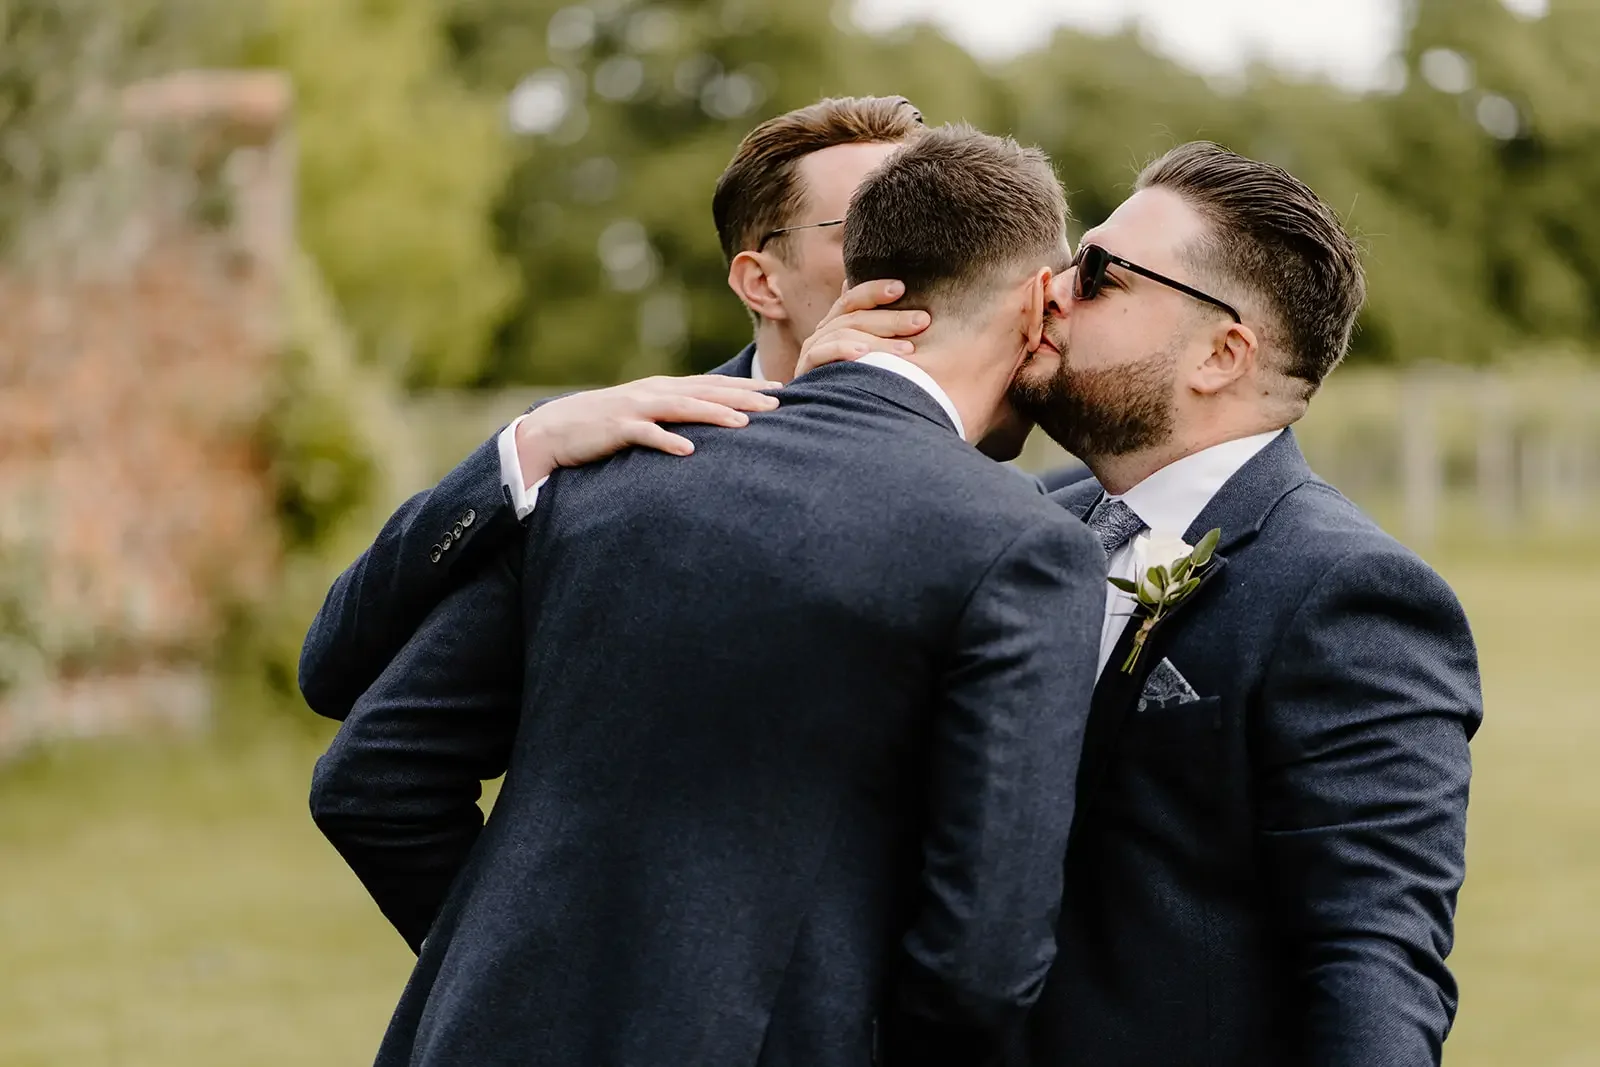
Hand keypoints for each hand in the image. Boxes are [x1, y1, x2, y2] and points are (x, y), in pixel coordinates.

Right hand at [514, 374, 780, 485]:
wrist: (554, 430)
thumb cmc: (604, 426)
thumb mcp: (644, 416)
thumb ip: (674, 416)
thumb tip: (709, 424)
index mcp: (663, 389)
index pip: (713, 385)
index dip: (746, 387)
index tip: (780, 391)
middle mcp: (654, 392)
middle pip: (705, 392)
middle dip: (742, 397)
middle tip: (777, 404)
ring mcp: (635, 409)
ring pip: (682, 408)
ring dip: (713, 414)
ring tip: (744, 424)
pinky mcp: (617, 429)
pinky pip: (646, 435)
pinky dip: (667, 441)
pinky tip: (689, 451)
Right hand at [795, 279, 929, 377]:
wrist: (838, 422)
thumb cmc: (868, 384)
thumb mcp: (880, 355)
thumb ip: (884, 328)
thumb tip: (902, 291)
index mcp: (839, 323)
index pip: (853, 298)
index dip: (875, 290)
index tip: (902, 288)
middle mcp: (824, 333)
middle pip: (854, 315)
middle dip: (891, 318)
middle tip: (921, 322)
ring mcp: (813, 350)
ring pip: (842, 332)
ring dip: (877, 341)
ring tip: (906, 350)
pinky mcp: (805, 369)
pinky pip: (820, 353)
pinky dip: (842, 350)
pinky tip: (863, 355)